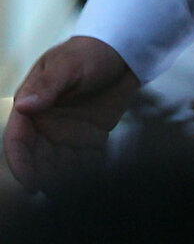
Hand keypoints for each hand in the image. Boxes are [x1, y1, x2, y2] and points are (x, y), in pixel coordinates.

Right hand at [6, 37, 139, 192]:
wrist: (125, 51)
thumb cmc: (91, 52)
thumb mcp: (69, 64)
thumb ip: (48, 85)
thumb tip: (24, 105)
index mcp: (31, 105)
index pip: (18, 140)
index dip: (21, 164)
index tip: (31, 184)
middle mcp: (46, 123)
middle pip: (38, 158)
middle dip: (45, 177)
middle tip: (58, 193)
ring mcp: (68, 131)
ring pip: (60, 163)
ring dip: (65, 178)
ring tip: (76, 191)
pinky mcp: (91, 136)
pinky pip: (86, 159)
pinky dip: (88, 170)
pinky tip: (95, 178)